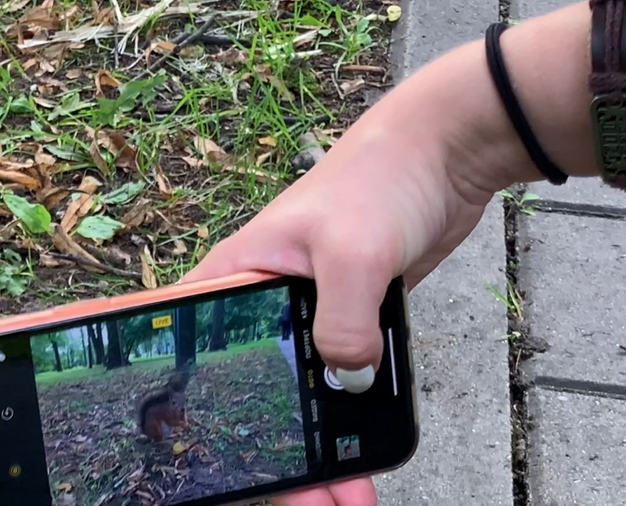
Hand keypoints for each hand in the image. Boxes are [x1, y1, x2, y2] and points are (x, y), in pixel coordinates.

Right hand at [182, 108, 494, 504]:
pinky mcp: (347, 321)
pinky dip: (347, 426)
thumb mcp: (351, 252)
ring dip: (316, 449)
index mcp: (232, 277)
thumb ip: (342, 322)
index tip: (201, 466)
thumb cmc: (376, 181)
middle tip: (304, 503)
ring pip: (297, 396)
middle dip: (270, 453)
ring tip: (340, 499)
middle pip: (246, 391)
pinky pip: (338, 383)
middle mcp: (258, 301)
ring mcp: (304, 314)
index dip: (185, 410)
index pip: (186, 352)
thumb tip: (345, 381)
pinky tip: (361, 463)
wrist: (441, 155)